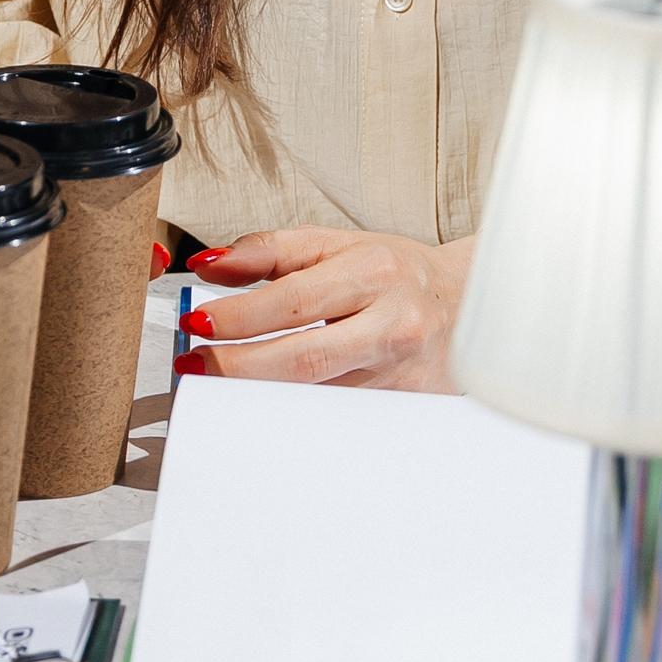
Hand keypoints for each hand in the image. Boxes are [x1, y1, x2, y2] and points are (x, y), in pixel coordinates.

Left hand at [174, 226, 473, 391]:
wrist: (469, 305)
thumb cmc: (395, 271)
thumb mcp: (338, 245)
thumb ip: (270, 252)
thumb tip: (208, 264)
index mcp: (373, 270)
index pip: (294, 299)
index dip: (240, 315)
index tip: (197, 322)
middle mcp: (392, 323)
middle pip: (304, 358)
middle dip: (238, 367)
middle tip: (192, 367)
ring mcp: (400, 372)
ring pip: (318, 396)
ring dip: (259, 397)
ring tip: (213, 390)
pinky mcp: (404, 407)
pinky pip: (338, 416)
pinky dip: (295, 414)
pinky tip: (263, 410)